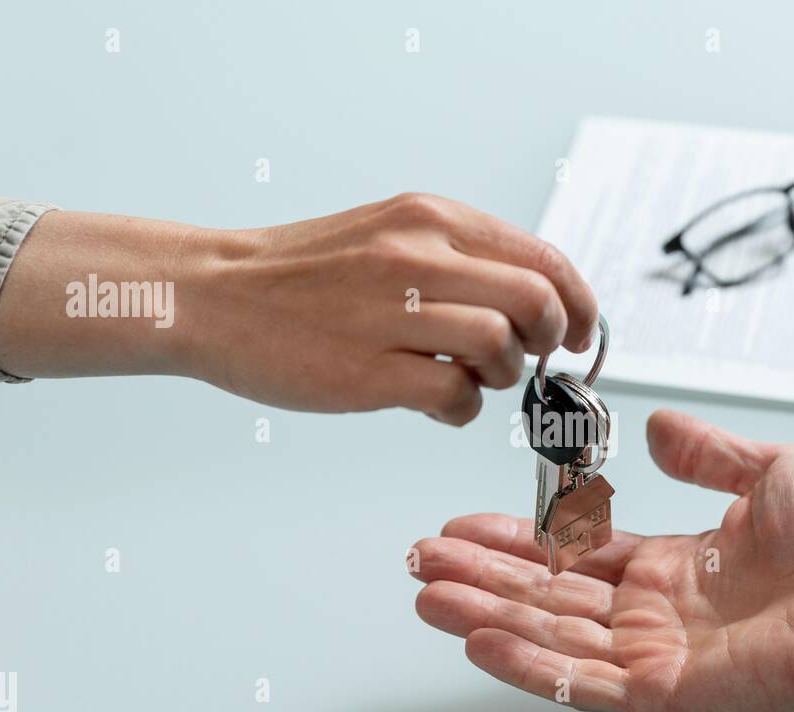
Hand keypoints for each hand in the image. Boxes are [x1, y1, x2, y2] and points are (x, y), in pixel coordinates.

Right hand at [0, 194, 597, 423]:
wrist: (213, 293)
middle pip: (538, 302)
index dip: (579, 302)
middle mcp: (418, 256)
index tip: (580, 332)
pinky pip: (455, 398)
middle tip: (530, 360)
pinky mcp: (368, 372)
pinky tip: (435, 403)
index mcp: (432, 219)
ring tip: (470, 379)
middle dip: (550, 341)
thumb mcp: (391, 234)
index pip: (544, 258)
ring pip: (502, 349)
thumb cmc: (304, 275)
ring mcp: (393, 315)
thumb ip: (461, 258)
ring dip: (502, 377)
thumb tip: (535, 299)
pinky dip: (461, 409)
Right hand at [410, 410, 793, 711]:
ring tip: (429, 595)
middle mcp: (655, 615)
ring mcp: (656, 656)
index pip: (574, 556)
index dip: (518, 541)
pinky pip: (583, 683)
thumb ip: (707, 452)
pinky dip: (527, 665)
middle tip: (424, 562)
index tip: (466, 525)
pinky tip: (478, 641)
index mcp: (673, 568)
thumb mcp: (766, 469)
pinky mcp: (666, 692)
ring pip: (552, 638)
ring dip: (485, 616)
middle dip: (482, 579)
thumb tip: (661, 425)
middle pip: (548, 598)